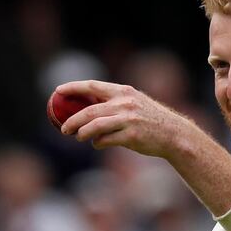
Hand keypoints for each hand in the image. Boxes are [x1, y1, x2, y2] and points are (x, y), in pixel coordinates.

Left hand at [55, 80, 193, 159]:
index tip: (57, 91)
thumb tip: (87, 110)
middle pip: (89, 110)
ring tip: (77, 137)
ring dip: (82, 133)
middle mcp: (125, 103)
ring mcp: (128, 120)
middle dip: (72, 120)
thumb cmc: (150, 120)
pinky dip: (98, 143)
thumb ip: (114, 103)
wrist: (173, 134)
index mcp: (123, 91)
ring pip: (95, 126)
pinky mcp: (131, 136)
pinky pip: (106, 140)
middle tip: (63, 128)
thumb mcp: (135, 103)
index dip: (73, 88)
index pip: (92, 86)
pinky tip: (97, 144)